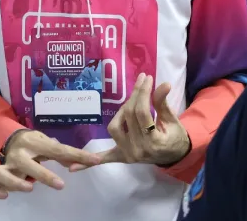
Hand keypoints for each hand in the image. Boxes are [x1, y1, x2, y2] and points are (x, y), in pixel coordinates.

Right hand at [0, 130, 101, 199]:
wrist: (9, 138)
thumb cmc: (33, 144)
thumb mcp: (48, 144)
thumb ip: (63, 153)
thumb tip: (84, 161)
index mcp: (34, 142)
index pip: (58, 150)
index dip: (77, 155)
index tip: (93, 161)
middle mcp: (18, 153)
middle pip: (27, 164)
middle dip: (43, 175)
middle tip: (60, 185)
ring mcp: (5, 164)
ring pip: (2, 173)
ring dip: (15, 182)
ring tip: (29, 188)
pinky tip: (5, 196)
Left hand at [74, 73, 189, 169]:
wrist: (174, 155)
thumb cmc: (174, 136)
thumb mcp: (172, 120)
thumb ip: (163, 103)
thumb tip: (163, 84)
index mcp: (153, 141)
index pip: (142, 112)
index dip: (143, 93)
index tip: (146, 78)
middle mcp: (138, 150)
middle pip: (128, 116)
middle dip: (135, 95)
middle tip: (142, 81)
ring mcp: (128, 155)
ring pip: (114, 127)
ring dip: (120, 112)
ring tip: (132, 101)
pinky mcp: (121, 157)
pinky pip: (104, 158)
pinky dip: (88, 163)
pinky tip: (72, 168)